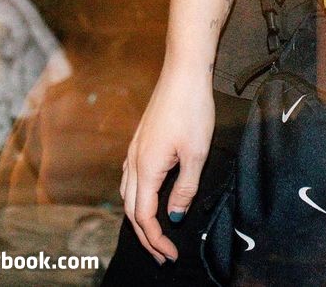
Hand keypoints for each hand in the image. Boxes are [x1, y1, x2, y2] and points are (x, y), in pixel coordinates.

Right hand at [119, 64, 214, 263]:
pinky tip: (147, 197)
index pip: (145, 216)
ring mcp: (134, 149)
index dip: (156, 239)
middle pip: (132, 210)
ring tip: (155, 233)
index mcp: (146, 167)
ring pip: (128, 194)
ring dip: (140, 218)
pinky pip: (130, 178)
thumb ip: (185, 188)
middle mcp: (134, 161)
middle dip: (146, 236)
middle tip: (162, 255)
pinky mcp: (140, 140)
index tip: (171, 254)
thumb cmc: (192, 108)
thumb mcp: (197, 152)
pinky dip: (136, 197)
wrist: (183, 71)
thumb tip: (173, 216)